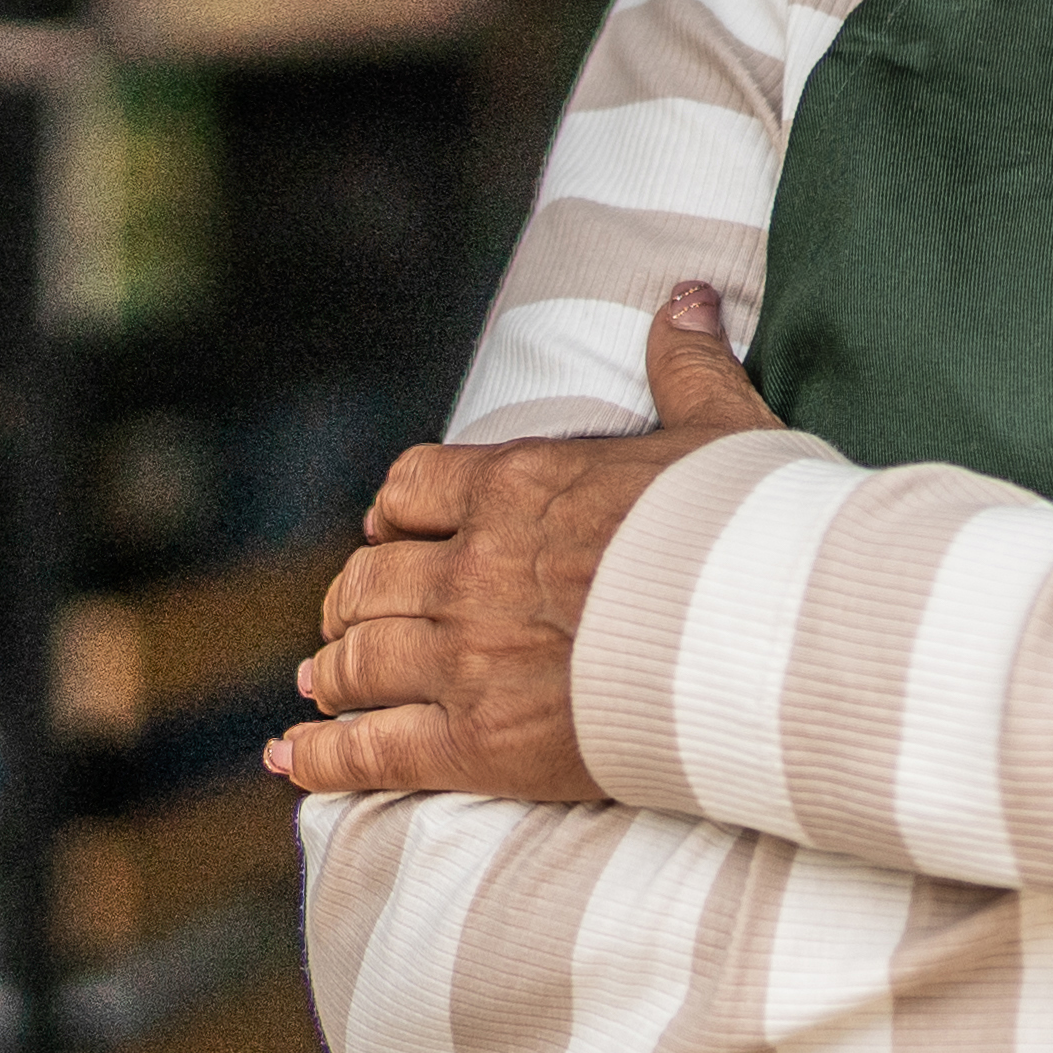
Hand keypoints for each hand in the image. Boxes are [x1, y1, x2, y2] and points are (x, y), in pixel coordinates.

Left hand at [268, 283, 785, 799]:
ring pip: (359, 658)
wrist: (761, 637)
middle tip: (344, 619)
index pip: (412, 486)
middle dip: (350, 600)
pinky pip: (371, 749)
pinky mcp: (478, 744)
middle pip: (371, 579)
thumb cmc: (748, 530)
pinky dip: (322, 755)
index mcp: (516, 486)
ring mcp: (466, 658)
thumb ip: (688, 362)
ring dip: (331, 669)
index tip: (387, 529)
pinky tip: (290, 758)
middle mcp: (473, 568)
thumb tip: (688, 293)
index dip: (393, 511)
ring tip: (318, 684)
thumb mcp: (720, 428)